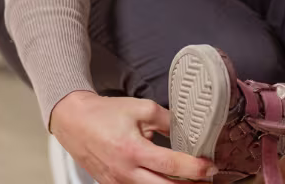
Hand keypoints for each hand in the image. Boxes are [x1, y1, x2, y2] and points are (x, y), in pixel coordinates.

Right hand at [50, 91, 217, 182]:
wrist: (74, 122)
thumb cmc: (105, 114)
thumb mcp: (141, 108)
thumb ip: (168, 120)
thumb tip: (190, 130)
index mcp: (133, 150)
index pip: (171, 164)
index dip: (195, 168)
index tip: (210, 166)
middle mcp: (125, 172)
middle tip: (206, 179)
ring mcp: (118, 183)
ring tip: (190, 180)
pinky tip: (167, 180)